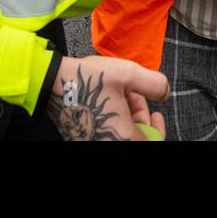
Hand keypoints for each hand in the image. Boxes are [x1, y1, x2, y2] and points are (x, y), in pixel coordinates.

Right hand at [47, 55, 168, 140]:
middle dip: (140, 119)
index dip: (158, 128)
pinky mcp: (81, 138)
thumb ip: (154, 84)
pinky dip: (111, 121)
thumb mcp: (128, 73)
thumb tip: (165, 92)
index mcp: (123, 138)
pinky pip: (105, 134)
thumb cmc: (87, 80)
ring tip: (121, 94)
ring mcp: (92, 142)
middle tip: (136, 97)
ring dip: (126, 117)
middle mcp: (108, 144)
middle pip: (135, 138)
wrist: (52, 82)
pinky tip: (108, 101)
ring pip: (120, 135)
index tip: (157, 115)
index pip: (151, 142)